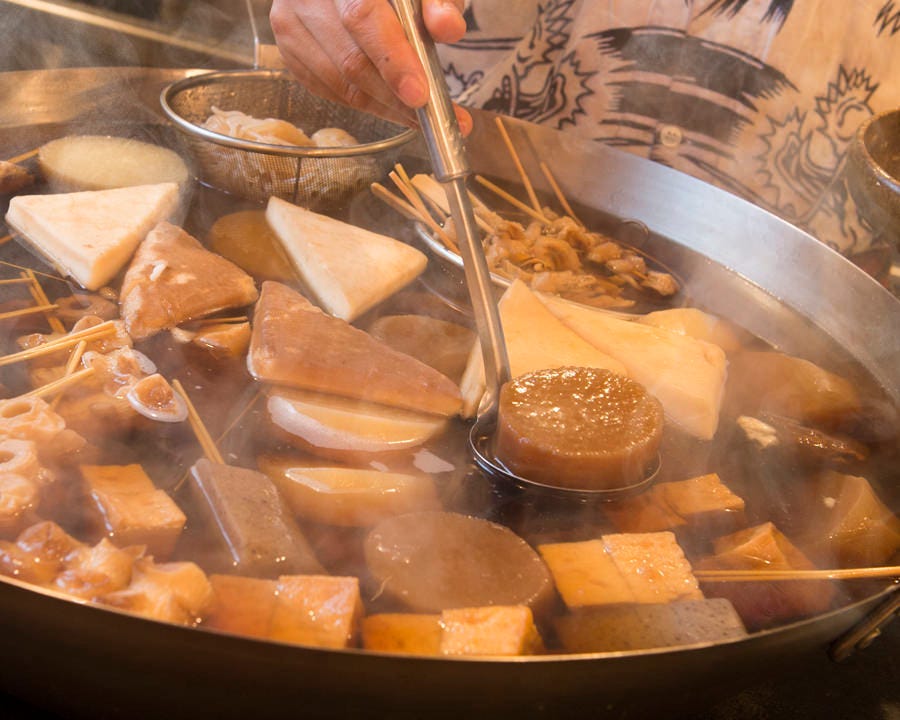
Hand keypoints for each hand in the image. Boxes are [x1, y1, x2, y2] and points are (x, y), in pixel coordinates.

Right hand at [270, 0, 471, 133]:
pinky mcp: (291, 52)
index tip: (420, 95)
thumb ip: (437, 2)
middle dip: (394, 96)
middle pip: (350, 60)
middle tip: (430, 114)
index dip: (393, 61)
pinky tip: (392, 106)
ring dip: (383, 107)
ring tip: (418, 116)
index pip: (363, 18)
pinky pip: (330, 91)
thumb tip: (449, 27)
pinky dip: (365, 104)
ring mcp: (291, 25)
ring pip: (340, 84)